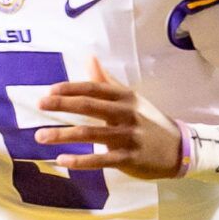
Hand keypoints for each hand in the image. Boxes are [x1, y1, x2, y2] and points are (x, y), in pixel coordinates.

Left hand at [36, 57, 181, 179]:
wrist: (179, 148)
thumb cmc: (149, 122)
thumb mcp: (131, 99)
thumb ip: (108, 82)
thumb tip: (90, 58)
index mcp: (125, 98)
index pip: (93, 88)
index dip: (70, 88)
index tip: (49, 91)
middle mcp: (126, 114)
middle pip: (88, 106)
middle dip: (62, 105)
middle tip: (39, 105)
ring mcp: (127, 137)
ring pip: (89, 133)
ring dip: (62, 135)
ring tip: (40, 136)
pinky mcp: (128, 158)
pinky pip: (100, 160)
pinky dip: (80, 161)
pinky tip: (62, 160)